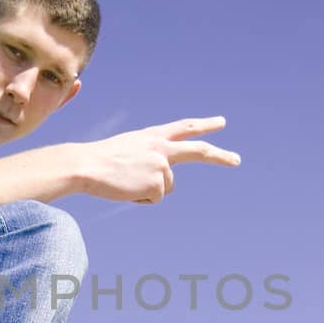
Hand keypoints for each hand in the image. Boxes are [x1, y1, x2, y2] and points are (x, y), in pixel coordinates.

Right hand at [79, 117, 239, 203]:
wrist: (86, 166)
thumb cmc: (99, 160)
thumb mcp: (127, 150)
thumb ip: (149, 159)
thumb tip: (163, 185)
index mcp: (152, 136)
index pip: (183, 127)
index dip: (203, 125)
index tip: (220, 123)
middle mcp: (161, 147)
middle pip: (198, 151)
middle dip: (220, 156)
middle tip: (237, 161)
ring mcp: (162, 165)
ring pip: (166, 187)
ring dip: (147, 190)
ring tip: (125, 181)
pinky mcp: (158, 183)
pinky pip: (154, 198)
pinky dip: (140, 199)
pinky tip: (126, 190)